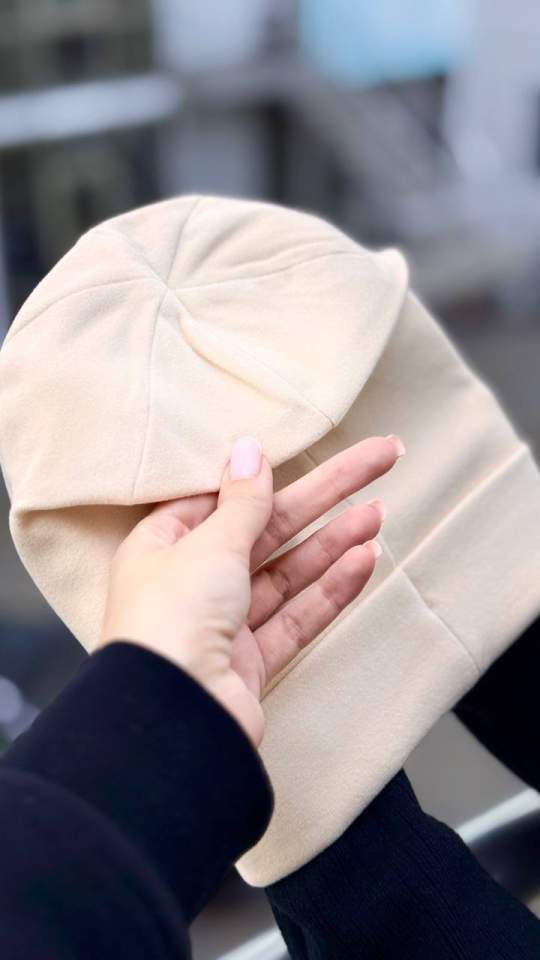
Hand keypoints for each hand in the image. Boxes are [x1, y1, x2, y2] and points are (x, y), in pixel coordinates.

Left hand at [100, 435, 403, 744]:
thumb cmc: (171, 620)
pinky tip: (365, 561)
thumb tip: (249, 450)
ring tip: (380, 512)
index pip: (220, 499)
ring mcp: (223, 625)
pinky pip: (298, 615)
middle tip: (379, 459)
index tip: (303, 450)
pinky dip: (331, 589)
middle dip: (325, 496)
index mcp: (163, 547)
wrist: (174, 721)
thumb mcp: (209, 544)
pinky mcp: (252, 662)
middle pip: (268, 528)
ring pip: (288, 572)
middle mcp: (191, 583)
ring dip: (335, 541)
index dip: (264, 476)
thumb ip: (242, 501)